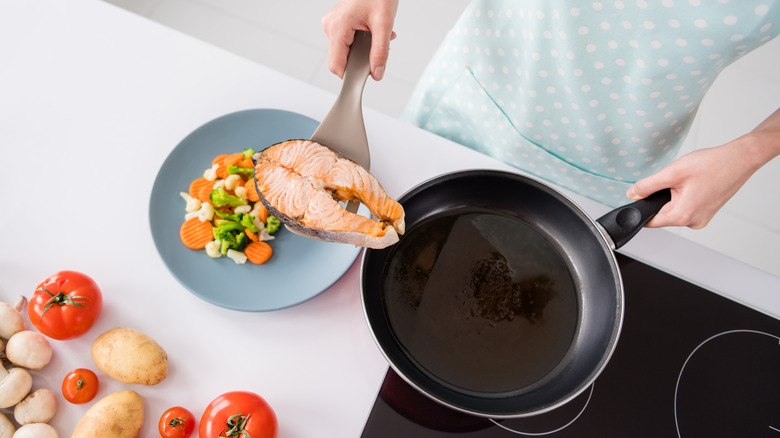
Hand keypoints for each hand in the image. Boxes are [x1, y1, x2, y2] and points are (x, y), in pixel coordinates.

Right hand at [322, 0, 398, 79]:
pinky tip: (371, 31)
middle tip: (379, 46)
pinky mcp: (337, 23)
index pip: (336, 65)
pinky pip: (346, 41)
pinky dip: (360, 41)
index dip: (350, 76)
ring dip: (363, 49)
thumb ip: (380, 52)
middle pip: (342, 59)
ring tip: (377, 34)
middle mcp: (330, 25)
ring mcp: (332, 24)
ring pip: (345, 50)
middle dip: (362, 59)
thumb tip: (377, 73)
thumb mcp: (384, 25)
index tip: (364, 80)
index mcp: (337, 27)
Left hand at [626, 108, 779, 228]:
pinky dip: (685, 196)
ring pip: (675, 210)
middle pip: (663, 215)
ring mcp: (702, 218)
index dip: (641, 209)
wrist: (739, 159)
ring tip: (688, 181)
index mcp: (682, 216)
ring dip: (674, 197)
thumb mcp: (672, 173)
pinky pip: (687, 207)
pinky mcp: (707, 213)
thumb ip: (648, 186)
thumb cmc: (712, 165)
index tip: (640, 198)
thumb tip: (632, 194)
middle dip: (661, 198)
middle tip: (673, 181)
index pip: (650, 221)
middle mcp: (693, 222)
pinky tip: (695, 184)